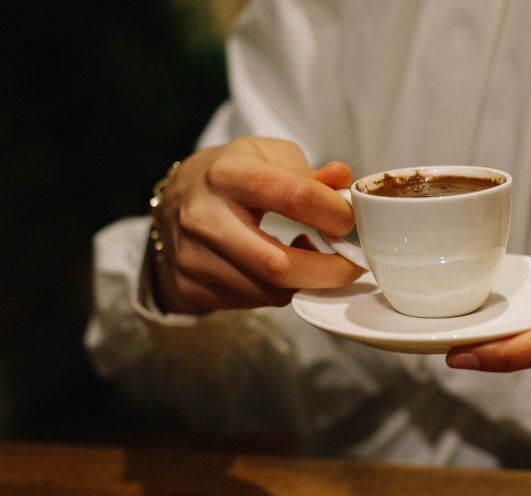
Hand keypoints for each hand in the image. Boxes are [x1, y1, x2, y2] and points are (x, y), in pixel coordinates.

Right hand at [152, 136, 363, 312]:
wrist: (172, 201)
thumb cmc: (231, 173)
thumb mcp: (266, 155)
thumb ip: (307, 172)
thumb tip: (343, 181)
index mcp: (227, 174)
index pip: (294, 196)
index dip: (334, 213)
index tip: (351, 220)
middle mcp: (204, 218)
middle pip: (279, 264)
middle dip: (329, 272)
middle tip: (354, 264)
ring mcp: (192, 257)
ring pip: (270, 291)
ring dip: (306, 281)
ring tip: (314, 258)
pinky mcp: (190, 287)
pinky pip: (254, 301)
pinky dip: (281, 289)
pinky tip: (281, 266)